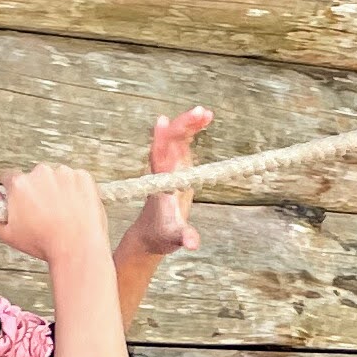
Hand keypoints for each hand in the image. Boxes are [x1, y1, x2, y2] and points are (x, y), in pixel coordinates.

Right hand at [0, 163, 110, 277]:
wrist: (77, 250)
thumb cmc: (42, 244)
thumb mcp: (8, 233)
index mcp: (19, 184)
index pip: (11, 178)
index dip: (16, 192)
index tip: (24, 204)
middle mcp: (40, 172)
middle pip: (35, 177)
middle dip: (38, 191)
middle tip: (47, 214)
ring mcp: (64, 173)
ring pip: (57, 177)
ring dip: (58, 189)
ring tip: (63, 214)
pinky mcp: (84, 177)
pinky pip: (77, 180)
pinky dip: (77, 191)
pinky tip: (76, 209)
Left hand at [120, 107, 210, 259]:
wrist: (150, 233)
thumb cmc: (161, 235)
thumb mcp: (174, 238)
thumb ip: (184, 237)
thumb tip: (193, 243)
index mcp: (161, 183)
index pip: (158, 157)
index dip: (160, 140)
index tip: (163, 122)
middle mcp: (162, 169)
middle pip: (169, 141)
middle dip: (182, 125)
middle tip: (201, 113)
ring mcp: (169, 164)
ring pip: (176, 137)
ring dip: (188, 123)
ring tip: (206, 113)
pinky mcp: (177, 165)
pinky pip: (183, 141)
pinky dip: (192, 129)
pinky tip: (205, 119)